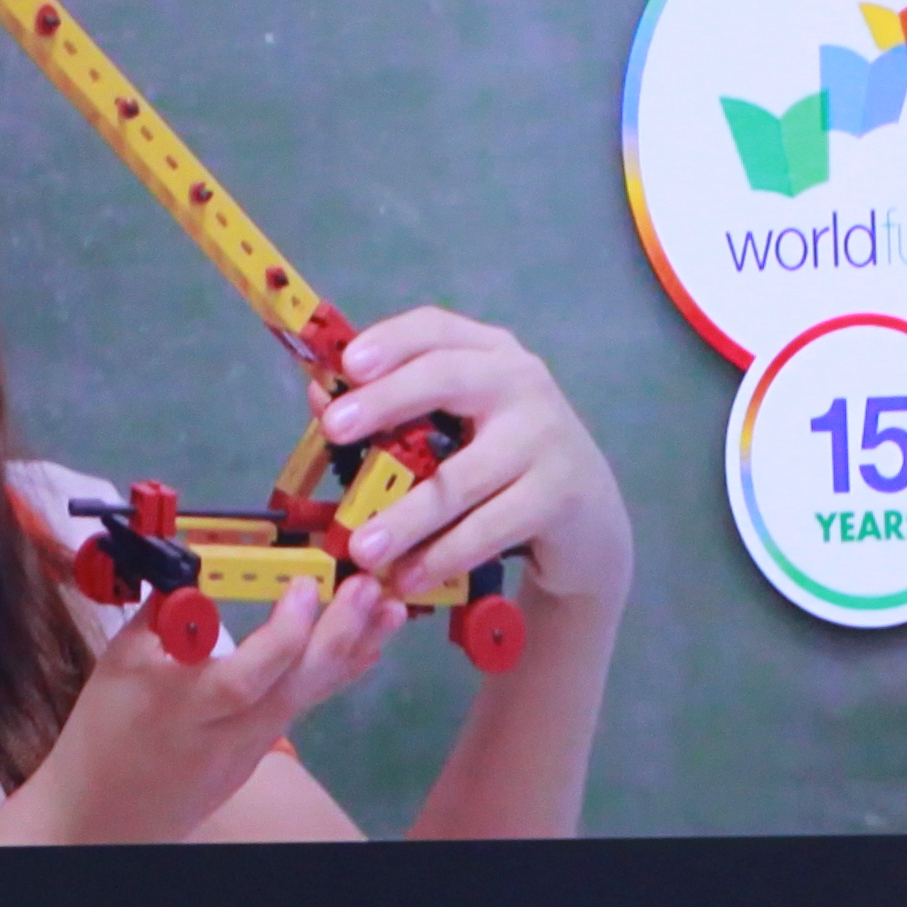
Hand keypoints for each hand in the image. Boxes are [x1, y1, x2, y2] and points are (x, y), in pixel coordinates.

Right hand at [0, 576, 398, 844]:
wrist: (104, 815)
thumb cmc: (104, 734)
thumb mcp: (119, 665)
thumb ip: (165, 614)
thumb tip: (198, 564)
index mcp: (183, 706)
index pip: (247, 676)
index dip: (284, 632)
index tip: (305, 585)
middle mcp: (224, 731)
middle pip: (293, 686)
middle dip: (338, 633)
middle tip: (371, 587)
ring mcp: (248, 749)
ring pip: (307, 697)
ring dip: (350, 650)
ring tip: (389, 610)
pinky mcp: (258, 756)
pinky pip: (301, 708)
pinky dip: (334, 674)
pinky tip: (366, 646)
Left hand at [317, 306, 635, 612]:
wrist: (586, 520)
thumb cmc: (501, 465)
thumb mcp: (455, 428)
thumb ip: (395, 411)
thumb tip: (320, 397)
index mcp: (488, 354)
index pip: (435, 329)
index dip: (389, 340)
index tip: (347, 364)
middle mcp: (521, 382)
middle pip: (447, 379)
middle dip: (386, 401)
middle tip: (333, 429)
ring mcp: (545, 436)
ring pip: (461, 476)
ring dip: (406, 515)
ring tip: (362, 547)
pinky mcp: (560, 494)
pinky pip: (488, 527)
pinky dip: (443, 556)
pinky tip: (409, 577)